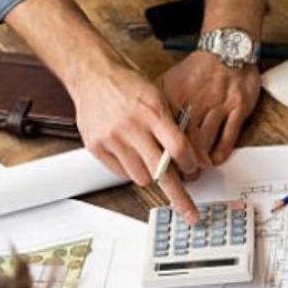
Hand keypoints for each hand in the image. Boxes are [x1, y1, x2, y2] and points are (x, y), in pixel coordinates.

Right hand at [71, 62, 203, 223]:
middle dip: (179, 196)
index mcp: (153, 112)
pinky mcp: (96, 147)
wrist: (93, 74)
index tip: (194, 172)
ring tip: (149, 160)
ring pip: (141, 178)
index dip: (190, 165)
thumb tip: (191, 162)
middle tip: (191, 213)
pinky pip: (122, 173)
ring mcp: (112, 138)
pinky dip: (131, 170)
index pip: (179, 149)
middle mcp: (132, 127)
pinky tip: (131, 153)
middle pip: (162, 173)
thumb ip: (175, 129)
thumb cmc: (131, 87)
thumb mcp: (161, 98)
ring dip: (151, 175)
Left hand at [160, 51, 260, 166]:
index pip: (164, 129)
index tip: (160, 164)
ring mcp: (218, 104)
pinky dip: (221, 152)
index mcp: (174, 94)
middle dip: (182, 163)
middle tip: (181, 175)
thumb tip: (146, 128)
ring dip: (201, 161)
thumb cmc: (199, 70)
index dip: (162, 150)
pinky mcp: (237, 108)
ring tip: (196, 170)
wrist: (226, 50)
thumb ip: (158, 105)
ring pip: (206, 141)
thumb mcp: (170, 82)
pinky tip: (215, 160)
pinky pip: (228, 136)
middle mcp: (195, 100)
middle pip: (184, 140)